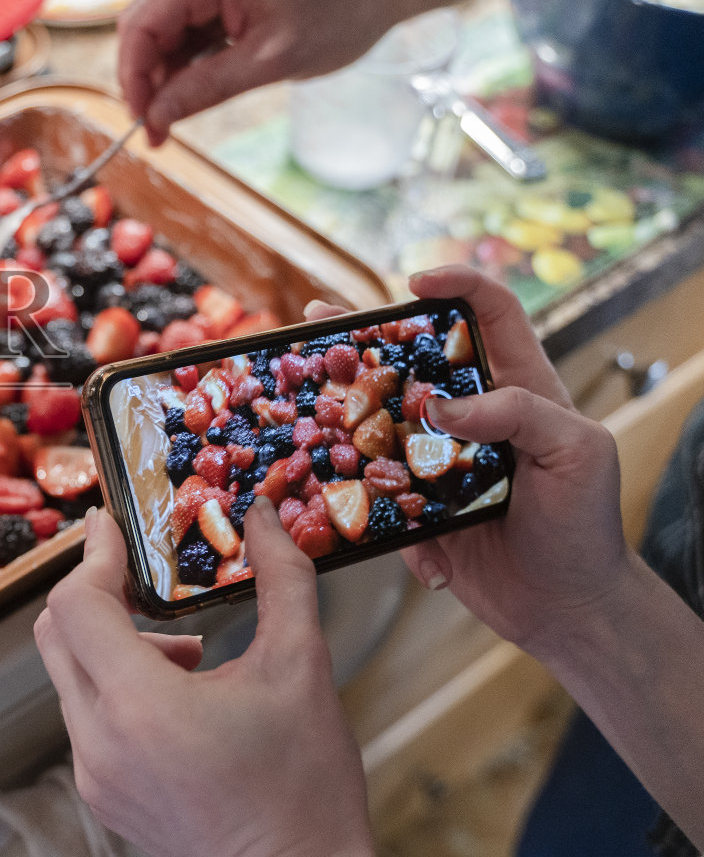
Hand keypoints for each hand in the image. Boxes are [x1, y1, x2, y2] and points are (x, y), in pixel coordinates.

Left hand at [35, 503, 373, 856]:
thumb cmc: (305, 790)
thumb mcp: (302, 668)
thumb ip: (282, 579)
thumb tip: (261, 516)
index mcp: (143, 708)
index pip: (76, 606)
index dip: (92, 556)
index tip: (112, 528)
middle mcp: (102, 743)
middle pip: (56, 634)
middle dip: (97, 594)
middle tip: (144, 580)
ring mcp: (95, 773)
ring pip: (69, 675)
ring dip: (114, 643)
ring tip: (190, 656)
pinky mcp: (101, 792)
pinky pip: (84, 715)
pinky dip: (116, 686)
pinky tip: (178, 695)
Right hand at [118, 0, 415, 145]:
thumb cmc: (343, 10)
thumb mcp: (272, 61)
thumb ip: (205, 89)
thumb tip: (156, 118)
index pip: (141, 24)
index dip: (133, 79)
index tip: (143, 123)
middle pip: (146, 23)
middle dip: (147, 79)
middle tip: (159, 129)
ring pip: (165, 26)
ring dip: (167, 71)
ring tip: (181, 114)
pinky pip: (189, 20)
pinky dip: (188, 56)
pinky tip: (199, 85)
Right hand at [306, 265, 630, 652]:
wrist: (566, 609)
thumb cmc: (586, 525)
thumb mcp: (578, 453)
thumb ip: (519, 412)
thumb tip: (440, 406)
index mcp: (521, 388)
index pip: (491, 313)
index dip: (457, 284)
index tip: (415, 281)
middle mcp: (474, 416)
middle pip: (415, 358)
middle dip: (366, 333)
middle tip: (320, 317)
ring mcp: (440, 460)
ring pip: (381, 420)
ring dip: (344, 412)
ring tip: (305, 396)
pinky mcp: (418, 505)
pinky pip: (380, 496)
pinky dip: (385, 521)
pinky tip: (408, 546)